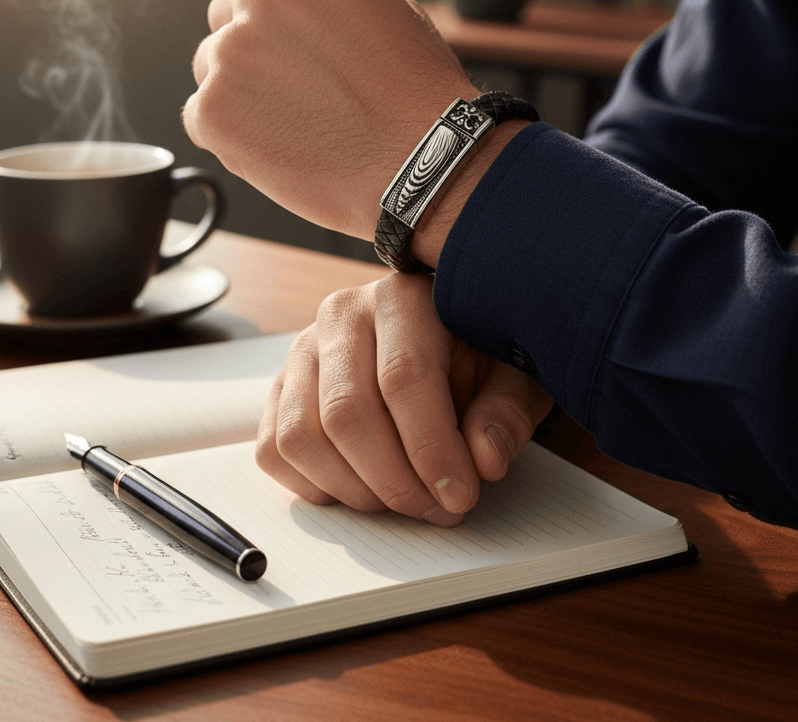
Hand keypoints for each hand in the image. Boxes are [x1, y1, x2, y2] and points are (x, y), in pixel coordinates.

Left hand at [183, 0, 477, 240]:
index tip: (271, 36)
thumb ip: (332, 4)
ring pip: (210, 69)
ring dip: (241, 96)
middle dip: (251, 52)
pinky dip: (232, 138)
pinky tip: (281, 151)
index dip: (258, 4)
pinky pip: (202, 119)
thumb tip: (304, 15)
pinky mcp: (214, 110)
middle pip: (224, 17)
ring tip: (298, 130)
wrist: (423, 166)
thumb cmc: (419, 101)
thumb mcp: (393, 15)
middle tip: (296, 96)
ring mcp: (231, 51)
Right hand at [255, 274, 553, 525]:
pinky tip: (364, 488)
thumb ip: (506, 412)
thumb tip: (484, 460)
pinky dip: (316, 487)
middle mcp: (342, 315)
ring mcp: (302, 352)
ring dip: (355, 491)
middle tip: (437, 510)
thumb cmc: (476, 356)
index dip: (432, 449)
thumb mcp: (512, 374)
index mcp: (402, 298)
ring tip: (404, 501)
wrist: (438, 337)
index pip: (404, 377)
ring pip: (301, 438)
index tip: (461, 497)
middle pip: (347, 413)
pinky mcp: (280, 388)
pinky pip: (274, 451)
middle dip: (395, 481)